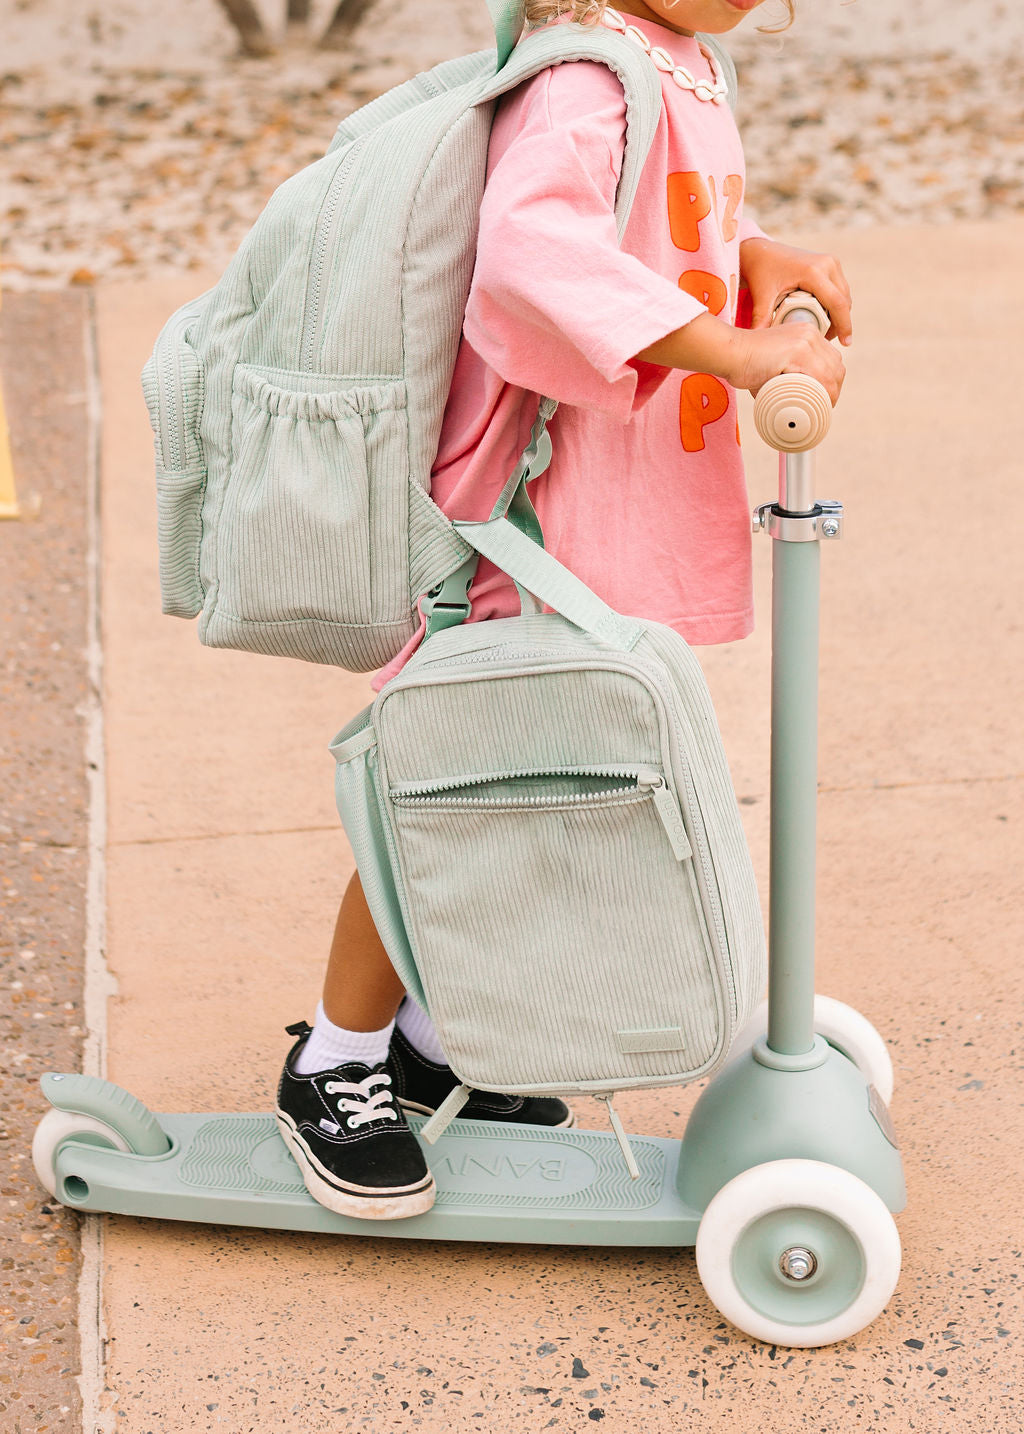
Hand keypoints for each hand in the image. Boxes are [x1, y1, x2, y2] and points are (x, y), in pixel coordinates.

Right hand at [635, 311, 844, 404]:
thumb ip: (787, 369)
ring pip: (830, 375)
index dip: (832, 380)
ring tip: (820, 411)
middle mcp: (809, 334)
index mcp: (807, 333)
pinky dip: (821, 396)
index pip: (832, 359)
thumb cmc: (744, 361)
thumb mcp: (774, 358)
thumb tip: (792, 394)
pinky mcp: (796, 353)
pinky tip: (817, 406)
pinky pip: (818, 379)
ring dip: (830, 396)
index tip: (824, 397)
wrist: (729, 352)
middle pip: (836, 366)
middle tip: (823, 408)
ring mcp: (804, 342)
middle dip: (834, 390)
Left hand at [740, 238, 852, 346]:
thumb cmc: (761, 274)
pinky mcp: (831, 264)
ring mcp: (831, 262)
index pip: (837, 303)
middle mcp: (827, 264)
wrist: (761, 252)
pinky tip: (827, 319)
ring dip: (839, 314)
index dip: (844, 325)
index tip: (846, 343)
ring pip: (844, 295)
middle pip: (843, 300)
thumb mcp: (762, 298)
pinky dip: (836, 305)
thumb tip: (760, 346)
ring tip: (826, 332)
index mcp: (813, 271)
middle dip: (840, 323)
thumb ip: (762, 321)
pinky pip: (839, 289)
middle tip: (827, 342)